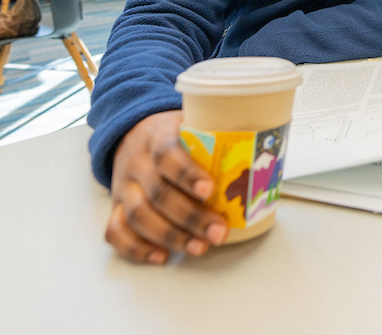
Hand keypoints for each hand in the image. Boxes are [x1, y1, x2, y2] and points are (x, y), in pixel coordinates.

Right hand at [105, 110, 227, 263]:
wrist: (133, 133)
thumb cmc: (175, 135)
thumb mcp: (193, 125)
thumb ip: (217, 138)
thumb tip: (265, 158)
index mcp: (158, 137)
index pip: (167, 153)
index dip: (187, 173)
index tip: (210, 189)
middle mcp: (137, 163)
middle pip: (158, 193)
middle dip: (190, 217)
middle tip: (218, 232)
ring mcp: (125, 186)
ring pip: (138, 215)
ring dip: (170, 236)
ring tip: (200, 247)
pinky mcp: (116, 207)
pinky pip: (116, 231)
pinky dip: (136, 248)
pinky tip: (162, 256)